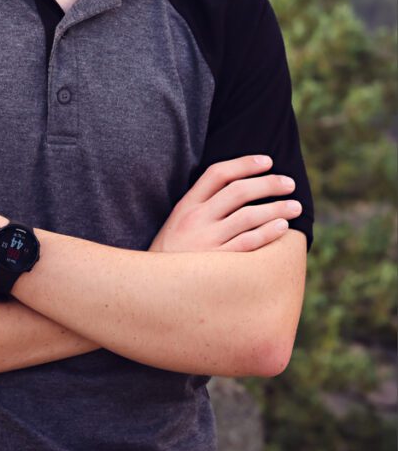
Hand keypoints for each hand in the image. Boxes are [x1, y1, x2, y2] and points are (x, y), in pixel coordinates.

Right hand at [149, 155, 301, 252]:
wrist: (155, 289)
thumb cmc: (173, 253)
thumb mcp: (178, 222)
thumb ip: (202, 205)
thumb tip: (239, 188)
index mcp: (186, 205)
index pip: (218, 174)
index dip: (244, 163)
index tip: (268, 161)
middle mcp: (196, 219)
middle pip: (238, 191)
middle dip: (268, 184)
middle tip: (290, 183)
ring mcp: (206, 241)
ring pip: (248, 216)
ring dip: (276, 208)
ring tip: (295, 206)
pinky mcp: (217, 264)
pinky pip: (248, 243)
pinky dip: (268, 233)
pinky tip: (282, 227)